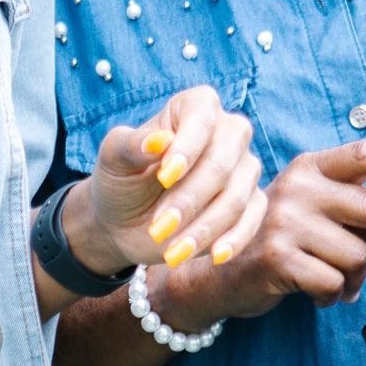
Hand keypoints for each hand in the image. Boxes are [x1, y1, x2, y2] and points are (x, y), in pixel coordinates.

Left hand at [65, 84, 266, 278]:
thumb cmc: (120, 180)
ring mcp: (243, 170)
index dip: (188, 146)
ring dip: (203, 228)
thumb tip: (159, 140)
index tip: (164, 176)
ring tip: (171, 251)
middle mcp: (227, 133)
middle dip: (190, 198)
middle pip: (222, 162)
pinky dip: (233, 241)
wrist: (124, 222)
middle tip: (158, 227)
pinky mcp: (250, 204)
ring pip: (236, 197)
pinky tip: (213, 256)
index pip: (202, 115)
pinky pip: (252, 221)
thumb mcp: (113, 160)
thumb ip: (131, 145)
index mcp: (193, 109)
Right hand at [151, 140, 365, 332]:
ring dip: (356, 279)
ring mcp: (284, 220)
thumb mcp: (316, 216)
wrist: (218, 274)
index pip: (363, 154)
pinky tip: (315, 293)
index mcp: (310, 168)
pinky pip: (334, 282)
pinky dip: (333, 295)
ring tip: (335, 282)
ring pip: (358, 255)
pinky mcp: (276, 256)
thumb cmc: (281, 242)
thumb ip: (355, 216)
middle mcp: (297, 186)